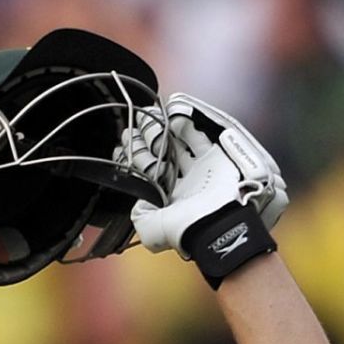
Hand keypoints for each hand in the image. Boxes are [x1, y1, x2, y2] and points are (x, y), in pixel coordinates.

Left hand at [119, 93, 286, 257]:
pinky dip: (187, 125)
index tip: (126, 139)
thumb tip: (137, 205)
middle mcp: (185, 183)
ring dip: (166, 129)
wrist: (218, 223)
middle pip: (163, 153)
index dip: (136, 154)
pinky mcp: (217, 159)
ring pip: (180, 143)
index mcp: (170, 198)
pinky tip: (174, 114)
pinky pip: (199, 138)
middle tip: (137, 120)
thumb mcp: (153, 230)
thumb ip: (140, 216)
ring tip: (153, 115)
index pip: (149, 170)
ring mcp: (201, 170)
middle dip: (149, 137)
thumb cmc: (187, 227)